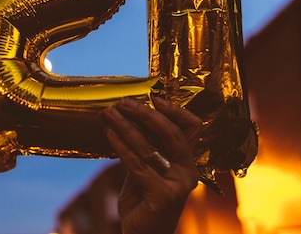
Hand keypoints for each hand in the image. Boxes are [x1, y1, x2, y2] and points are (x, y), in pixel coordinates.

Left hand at [100, 96, 201, 233]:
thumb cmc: (142, 202)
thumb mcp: (146, 170)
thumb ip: (145, 148)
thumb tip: (128, 116)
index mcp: (188, 162)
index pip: (191, 128)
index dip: (175, 111)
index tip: (154, 97)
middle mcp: (188, 172)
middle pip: (171, 133)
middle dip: (145, 114)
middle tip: (123, 103)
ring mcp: (178, 185)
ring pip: (149, 147)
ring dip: (125, 126)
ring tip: (108, 113)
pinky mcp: (163, 196)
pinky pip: (137, 164)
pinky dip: (120, 145)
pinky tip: (109, 134)